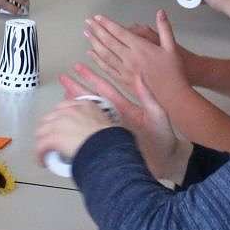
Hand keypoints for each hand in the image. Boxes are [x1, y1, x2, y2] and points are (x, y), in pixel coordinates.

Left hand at [35, 94, 117, 167]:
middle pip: (49, 118)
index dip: (58, 119)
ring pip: (42, 132)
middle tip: (49, 141)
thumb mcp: (106, 123)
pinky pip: (41, 146)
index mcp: (85, 104)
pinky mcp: (55, 137)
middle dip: (47, 130)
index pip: (64, 107)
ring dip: (42, 142)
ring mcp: (61, 122)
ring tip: (45, 152)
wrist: (110, 149)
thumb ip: (95, 121)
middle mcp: (71, 110)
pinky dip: (40, 154)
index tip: (59, 127)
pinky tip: (42, 161)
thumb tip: (90, 132)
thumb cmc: (112, 142)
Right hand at [57, 66, 180, 179]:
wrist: (168, 161)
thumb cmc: (165, 139)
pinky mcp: (109, 142)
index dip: (91, 77)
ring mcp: (111, 129)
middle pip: (91, 99)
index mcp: (125, 108)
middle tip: (63, 78)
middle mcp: (116, 117)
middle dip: (76, 88)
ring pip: (88, 115)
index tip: (78, 67)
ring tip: (61, 98)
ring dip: (75, 106)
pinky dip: (79, 127)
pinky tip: (70, 124)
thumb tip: (138, 75)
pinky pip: (91, 132)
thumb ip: (147, 96)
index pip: (104, 88)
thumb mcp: (157, 114)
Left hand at [84, 11, 187, 98]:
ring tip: (86, 34)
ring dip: (94, 43)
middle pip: (109, 41)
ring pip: (105, 54)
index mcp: (140, 48)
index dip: (107, 24)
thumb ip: (165, 28)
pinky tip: (92, 54)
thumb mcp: (171, 47)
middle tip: (88, 22)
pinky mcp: (123, 81)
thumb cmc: (173, 72)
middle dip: (97, 30)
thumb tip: (161, 13)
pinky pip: (107, 68)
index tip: (98, 17)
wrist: (172, 95)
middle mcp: (130, 58)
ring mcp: (125, 70)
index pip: (119, 32)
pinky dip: (98, 60)